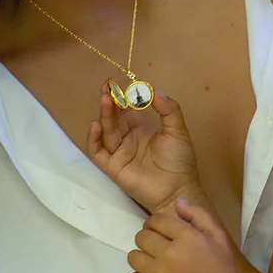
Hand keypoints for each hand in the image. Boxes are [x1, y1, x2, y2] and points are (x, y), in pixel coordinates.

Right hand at [87, 83, 202, 214]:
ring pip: (106, 131)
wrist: (177, 189)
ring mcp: (119, 153)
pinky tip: (96, 125)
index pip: (126, 110)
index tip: (118, 83)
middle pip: (113, 118)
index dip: (122, 97)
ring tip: (105, 100)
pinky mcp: (112, 167)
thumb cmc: (179, 161)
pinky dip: (93, 140)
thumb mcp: (177, 131)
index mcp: (141, 129)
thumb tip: (154, 91)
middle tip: (107, 87)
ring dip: (104, 115)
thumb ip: (168, 110)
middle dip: (110, 102)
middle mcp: (128, 139)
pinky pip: (97, 152)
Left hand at [128, 200, 242, 272]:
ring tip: (154, 264)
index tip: (161, 233)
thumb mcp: (219, 237)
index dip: (156, 224)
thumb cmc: (224, 270)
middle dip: (148, 239)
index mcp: (188, 237)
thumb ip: (198, 216)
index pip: (156, 220)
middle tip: (158, 248)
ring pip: (133, 257)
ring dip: (142, 258)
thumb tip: (177, 203)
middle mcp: (171, 254)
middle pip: (142, 237)